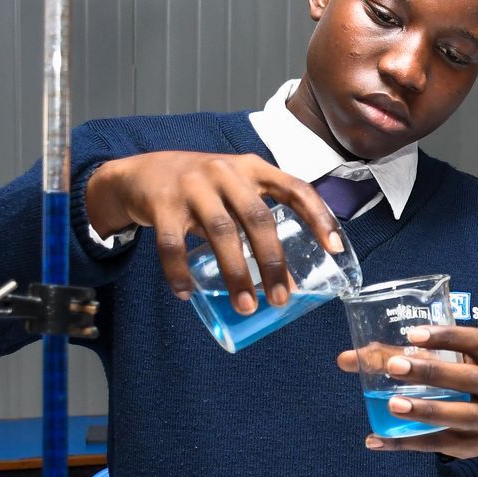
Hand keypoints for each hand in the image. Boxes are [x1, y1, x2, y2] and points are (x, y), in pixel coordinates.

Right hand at [85, 151, 342, 313]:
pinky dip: (179, 272)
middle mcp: (226, 173)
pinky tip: (187, 293)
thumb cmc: (202, 189)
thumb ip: (260, 222)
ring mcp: (193, 186)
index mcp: (253, 169)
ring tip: (246, 306)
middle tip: (281, 299)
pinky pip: (173, 243)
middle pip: (258, 219)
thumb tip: (286, 282)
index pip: (296, 189)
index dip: (319, 217)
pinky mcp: (162, 203)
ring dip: (236, 273)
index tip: (335, 249)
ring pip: (221, 233)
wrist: (142, 172)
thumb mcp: (236, 189)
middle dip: (273, 263)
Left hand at [336, 324, 477, 459]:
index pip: (477, 340)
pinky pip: (443, 444)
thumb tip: (346, 359)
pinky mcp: (477, 445)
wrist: (477, 423)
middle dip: (432, 373)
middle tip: (394, 368)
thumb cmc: (452, 382)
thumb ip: (393, 358)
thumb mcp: (434, 364)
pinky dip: (410, 442)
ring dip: (427, 410)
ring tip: (393, 405)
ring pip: (463, 415)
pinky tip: (379, 439)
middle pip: (471, 378)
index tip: (412, 335)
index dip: (448, 337)